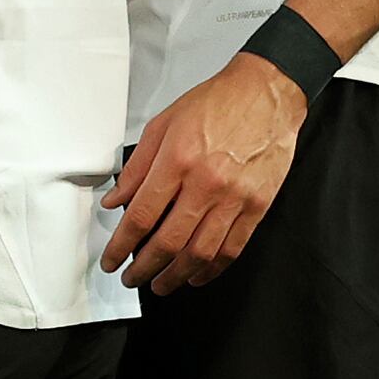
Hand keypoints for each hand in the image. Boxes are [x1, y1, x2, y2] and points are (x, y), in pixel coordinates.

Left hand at [99, 54, 305, 289]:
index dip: (122, 246)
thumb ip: (137, 168)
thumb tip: (115, 201)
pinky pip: (232, 248)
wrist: (266, 94)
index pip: (142, 216)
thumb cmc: (216, 104)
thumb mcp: (163, 125)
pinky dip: (212, 269)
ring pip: (200, 253)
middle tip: (132, 278)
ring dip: (176, 276)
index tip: (113, 260)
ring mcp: (235, 197)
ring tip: (160, 284)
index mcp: (177, 161)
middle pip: (168, 242)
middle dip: (144, 269)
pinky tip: (197, 275)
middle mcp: (206, 183)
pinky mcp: (257, 206)